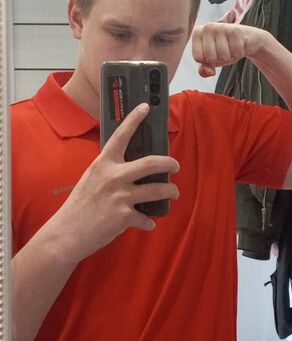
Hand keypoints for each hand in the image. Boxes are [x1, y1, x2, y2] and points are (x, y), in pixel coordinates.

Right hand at [47, 103, 179, 262]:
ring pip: (158, 190)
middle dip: (170, 163)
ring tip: (173, 193)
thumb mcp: (92, 178)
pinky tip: (148, 223)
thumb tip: (131, 169)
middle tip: (175, 166)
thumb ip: (110, 171)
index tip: (145, 107)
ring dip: (170, 191)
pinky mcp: (125, 217)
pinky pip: (146, 218)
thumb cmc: (79, 205)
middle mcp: (114, 177)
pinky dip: (149, 222)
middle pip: (152, 163)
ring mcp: (121, 197)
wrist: (66, 232)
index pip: (121, 136)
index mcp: (104, 164)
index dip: (134, 119)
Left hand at [192, 22, 267, 76]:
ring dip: (230, 56)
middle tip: (224, 51)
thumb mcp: (212, 60)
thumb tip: (208, 72)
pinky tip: (239, 45)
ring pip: (223, 55)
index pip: (198, 57)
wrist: (246, 39)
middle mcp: (207, 27)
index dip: (208, 61)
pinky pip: (235, 52)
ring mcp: (221, 27)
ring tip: (231, 48)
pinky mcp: (235, 30)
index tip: (213, 53)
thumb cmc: (226, 49)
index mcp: (197, 33)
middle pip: (210, 57)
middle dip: (219, 59)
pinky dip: (238, 53)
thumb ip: (204, 68)